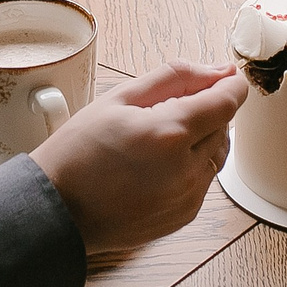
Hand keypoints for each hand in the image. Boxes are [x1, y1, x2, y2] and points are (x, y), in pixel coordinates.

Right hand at [31, 61, 247, 256]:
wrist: (56, 210)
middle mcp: (186, 169)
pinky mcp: (184, 216)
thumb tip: (219, 70)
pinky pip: (203, 180)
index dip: (230, 84)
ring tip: (157, 138)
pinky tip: (155, 165)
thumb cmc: (78, 152)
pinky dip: (189, 166)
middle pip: (223, 126)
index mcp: (170, 133)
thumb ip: (176, 78)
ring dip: (199, 139)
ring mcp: (187, 197)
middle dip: (206, 111)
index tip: (225, 76)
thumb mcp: (120, 98)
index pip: (227, 101)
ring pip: (216, 154)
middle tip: (167, 108)